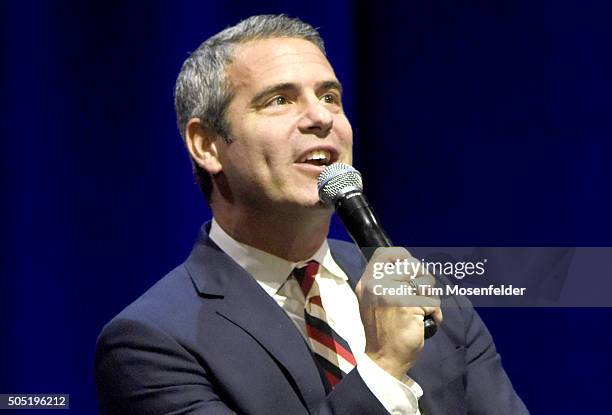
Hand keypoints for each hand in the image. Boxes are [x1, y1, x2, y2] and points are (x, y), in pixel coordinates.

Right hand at [356, 247, 442, 379]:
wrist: (383, 359)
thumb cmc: (384, 331)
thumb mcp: (374, 301)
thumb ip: (386, 282)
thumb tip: (410, 266)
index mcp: (366, 282)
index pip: (385, 254)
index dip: (403, 257)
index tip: (411, 271)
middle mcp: (375, 285)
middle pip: (412, 265)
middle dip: (424, 280)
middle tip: (422, 294)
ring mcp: (390, 294)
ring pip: (425, 283)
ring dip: (429, 298)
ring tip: (421, 311)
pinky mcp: (406, 305)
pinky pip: (431, 301)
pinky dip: (434, 312)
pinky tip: (425, 322)